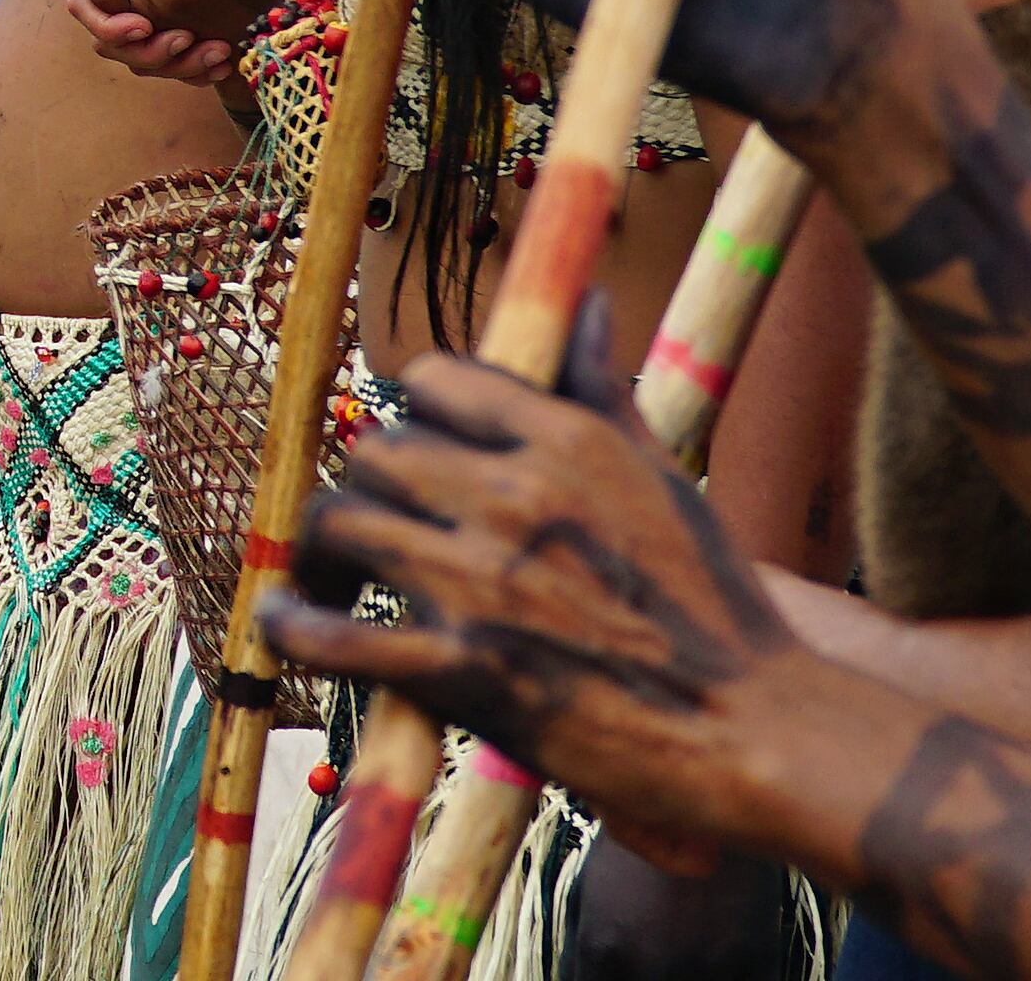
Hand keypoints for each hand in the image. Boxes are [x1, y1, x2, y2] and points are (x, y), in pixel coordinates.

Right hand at [65, 0, 274, 84]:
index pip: (83, 4)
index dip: (107, 22)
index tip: (143, 24)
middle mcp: (117, 0)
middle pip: (109, 45)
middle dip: (146, 51)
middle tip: (183, 39)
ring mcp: (142, 24)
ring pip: (141, 63)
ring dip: (177, 64)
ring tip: (218, 50)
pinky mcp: (170, 40)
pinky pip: (173, 70)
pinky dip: (196, 72)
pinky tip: (223, 65)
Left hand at [264, 295, 784, 868]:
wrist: (749, 727)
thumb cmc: (715, 606)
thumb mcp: (663, 476)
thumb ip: (602, 389)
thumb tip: (584, 305)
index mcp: (566, 440)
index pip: (437, 379)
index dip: (414, 412)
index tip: (414, 449)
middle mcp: (515, 495)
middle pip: (378, 450)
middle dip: (371, 486)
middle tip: (374, 524)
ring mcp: (481, 582)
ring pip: (342, 523)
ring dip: (324, 551)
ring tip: (328, 575)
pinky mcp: (462, 671)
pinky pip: (338, 635)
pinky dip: (295, 627)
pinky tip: (282, 624)